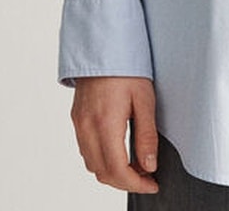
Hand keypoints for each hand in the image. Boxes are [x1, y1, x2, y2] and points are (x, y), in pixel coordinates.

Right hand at [70, 76, 158, 192]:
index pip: (117, 170)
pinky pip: (86, 151)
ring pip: (92, 165)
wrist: (103, 44)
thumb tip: (149, 165)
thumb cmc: (126, 66)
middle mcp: (87, 127)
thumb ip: (147, 135)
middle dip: (125, 182)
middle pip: (102, 173)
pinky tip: (118, 151)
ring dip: (112, 172)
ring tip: (135, 164)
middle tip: (147, 176)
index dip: (136, 184)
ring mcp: (79, 124)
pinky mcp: (77, 118)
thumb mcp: (145, 98)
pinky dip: (101, 160)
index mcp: (105, 124)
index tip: (152, 184)